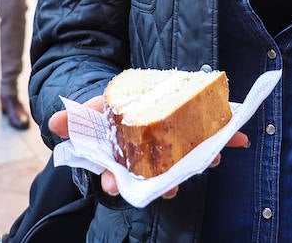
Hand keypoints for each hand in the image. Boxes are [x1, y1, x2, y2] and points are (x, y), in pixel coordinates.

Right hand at [48, 95, 247, 200]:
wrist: (143, 99)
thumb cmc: (116, 113)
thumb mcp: (95, 110)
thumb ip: (76, 117)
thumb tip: (51, 122)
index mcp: (122, 155)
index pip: (113, 174)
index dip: (113, 181)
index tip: (112, 186)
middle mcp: (148, 158)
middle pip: (154, 176)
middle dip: (163, 183)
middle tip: (170, 191)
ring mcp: (174, 150)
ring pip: (185, 163)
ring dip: (199, 162)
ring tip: (210, 161)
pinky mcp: (195, 138)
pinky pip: (212, 141)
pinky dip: (228, 139)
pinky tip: (240, 140)